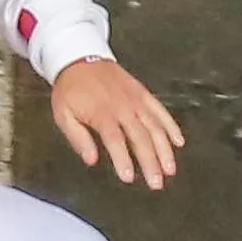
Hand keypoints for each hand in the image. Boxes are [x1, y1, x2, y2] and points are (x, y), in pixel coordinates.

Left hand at [49, 58, 183, 190]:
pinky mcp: (143, 93)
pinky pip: (160, 110)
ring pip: (155, 126)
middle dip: (150, 162)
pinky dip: (171, 126)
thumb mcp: (63, 114)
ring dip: (164, 149)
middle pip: (140, 137)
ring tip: (170, 169)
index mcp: (101, 113)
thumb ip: (77, 138)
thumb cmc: (70, 90)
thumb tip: (90, 159)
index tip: (129, 178)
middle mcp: (122, 107)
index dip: (123, 159)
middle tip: (156, 183)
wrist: (79, 57)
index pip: (116, 140)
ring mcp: (136, 100)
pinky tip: (179, 141)